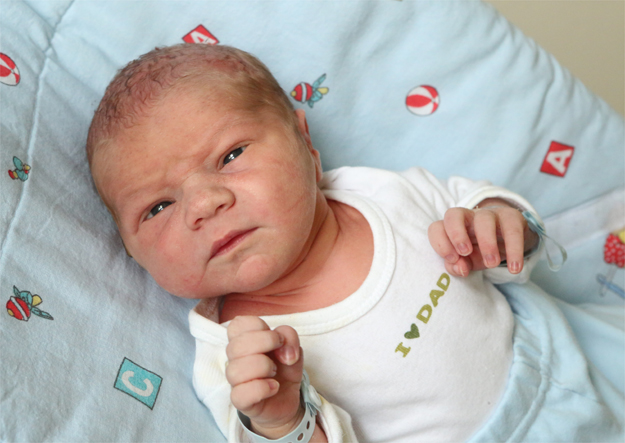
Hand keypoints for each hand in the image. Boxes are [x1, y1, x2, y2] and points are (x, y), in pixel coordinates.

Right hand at [226, 316, 304, 438]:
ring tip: (274, 372)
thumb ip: (289, 337)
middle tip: (280, 355)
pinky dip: (261, 389)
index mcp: (244, 341)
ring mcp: (236, 381)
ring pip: (236, 370)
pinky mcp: (241, 401)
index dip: (258, 326)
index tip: (277, 338)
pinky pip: (240, 394)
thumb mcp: (292, 347)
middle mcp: (236, 359)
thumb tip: (282, 351)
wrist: (287, 399)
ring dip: (262, 367)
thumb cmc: (283, 368)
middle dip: (264, 343)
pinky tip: (273, 387)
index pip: (237, 324)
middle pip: (236, 345)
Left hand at [428, 199, 538, 276]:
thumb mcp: (468, 261)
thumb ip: (459, 266)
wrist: (509, 240)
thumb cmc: (480, 250)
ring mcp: (489, 214)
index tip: (452, 259)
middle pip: (453, 214)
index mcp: (451, 227)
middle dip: (456, 234)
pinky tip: (515, 267)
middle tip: (465, 253)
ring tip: (492, 264)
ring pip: (484, 219)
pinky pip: (512, 229)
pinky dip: (514, 250)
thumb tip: (460, 268)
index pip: (436, 227)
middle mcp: (467, 217)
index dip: (440, 243)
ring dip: (487, 243)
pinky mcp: (511, 217)